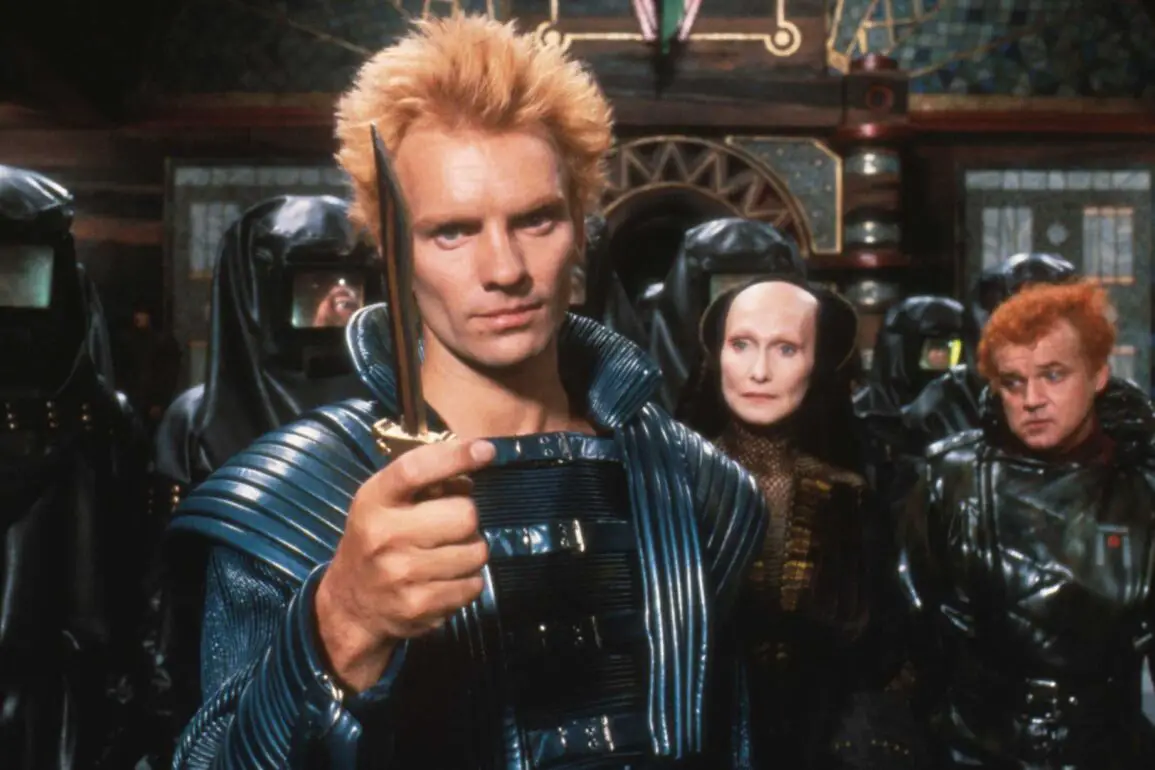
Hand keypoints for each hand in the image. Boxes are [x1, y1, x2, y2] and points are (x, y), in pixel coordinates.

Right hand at [315, 439, 495, 690]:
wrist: (349, 604)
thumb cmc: (377, 539)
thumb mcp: (384, 502)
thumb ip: (425, 480)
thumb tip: (478, 461)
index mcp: (374, 501)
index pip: (415, 469)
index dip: (455, 456)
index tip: (487, 450)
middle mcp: (384, 535)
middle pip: (465, 515)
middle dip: (468, 518)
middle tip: (454, 526)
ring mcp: (401, 574)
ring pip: (476, 552)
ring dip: (472, 552)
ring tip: (449, 554)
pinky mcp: (418, 606)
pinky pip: (472, 586)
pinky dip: (468, 582)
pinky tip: (446, 580)